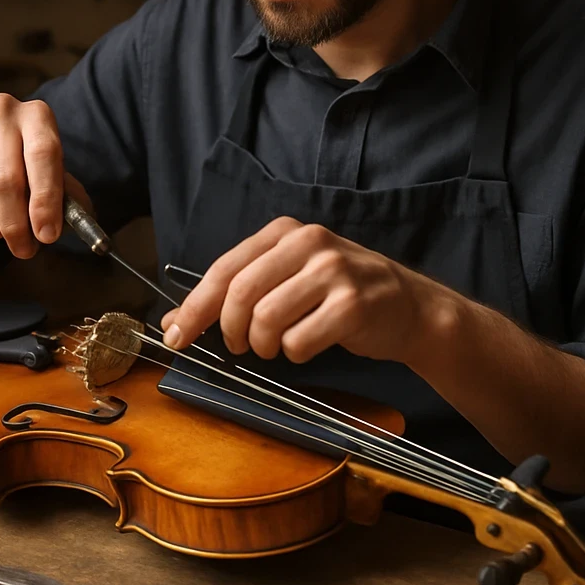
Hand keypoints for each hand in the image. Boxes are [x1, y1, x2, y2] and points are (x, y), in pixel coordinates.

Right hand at [0, 93, 90, 259]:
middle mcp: (0, 113)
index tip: (48, 235)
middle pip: (7, 182)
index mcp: (36, 115)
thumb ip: (66, 193)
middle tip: (25, 250)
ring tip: (3, 233)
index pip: (43, 154)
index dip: (46, 199)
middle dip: (18, 226)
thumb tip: (84, 222)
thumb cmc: (18, 161)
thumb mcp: (46, 168)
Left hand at [161, 217, 424, 363]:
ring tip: (276, 345)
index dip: (195, 306)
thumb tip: (175, 320)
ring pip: (266, 319)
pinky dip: (295, 353)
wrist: (409, 307)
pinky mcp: (352, 305)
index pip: (225, 268)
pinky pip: (298, 342)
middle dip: (229, 329)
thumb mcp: (290, 276)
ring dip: (263, 345)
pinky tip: (309, 344)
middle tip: (238, 346)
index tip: (176, 335)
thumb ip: (237, 291)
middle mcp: (309, 242)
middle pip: (241, 293)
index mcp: (286, 231)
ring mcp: (333, 272)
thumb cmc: (339, 293)